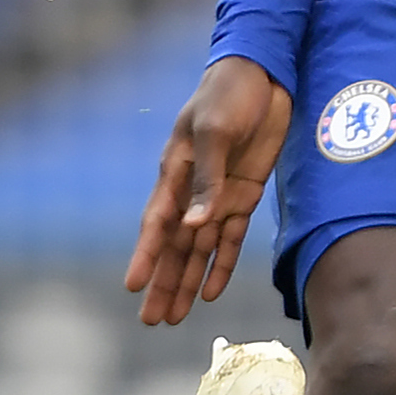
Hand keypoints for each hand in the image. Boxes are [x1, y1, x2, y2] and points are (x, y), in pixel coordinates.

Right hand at [126, 55, 295, 325]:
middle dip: (162, 283)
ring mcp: (218, 195)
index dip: (146, 256)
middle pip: (175, 246)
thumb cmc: (228, 94)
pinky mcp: (244, 195)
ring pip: (199, 249)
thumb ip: (206, 179)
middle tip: (150, 320)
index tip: (132, 287)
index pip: (156, 223)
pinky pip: (230, 238)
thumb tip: (193, 226)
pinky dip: (221, 264)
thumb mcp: (215, 131)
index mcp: (175, 171)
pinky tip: (211, 291)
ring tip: (174, 317)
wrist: (264, 74)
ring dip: (187, 282)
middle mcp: (191, 190)